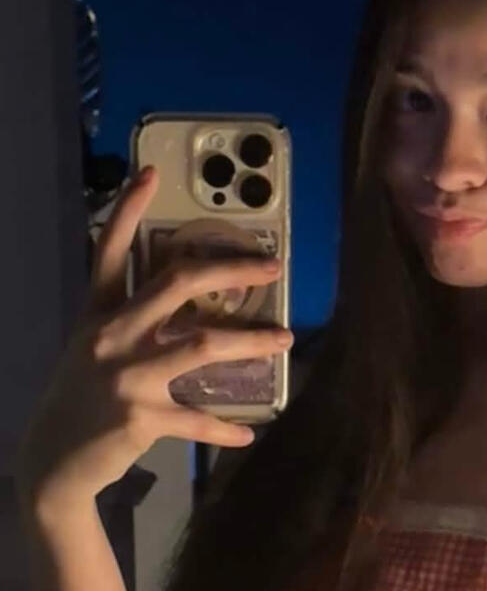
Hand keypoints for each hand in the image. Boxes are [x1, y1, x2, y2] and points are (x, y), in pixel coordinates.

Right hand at [12, 165, 292, 512]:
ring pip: (203, 345)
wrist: (52, 463)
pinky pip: (197, 420)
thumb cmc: (80, 395)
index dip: (129, 210)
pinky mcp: (142, 417)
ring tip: (285, 339)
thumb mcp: (94, 347)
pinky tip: (248, 433)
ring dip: (252, 341)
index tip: (151, 174)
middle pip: (178, 284)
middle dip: (231, 269)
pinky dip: (224, 429)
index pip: (110, 252)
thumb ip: (131, 319)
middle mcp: (113, 335)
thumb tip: (185, 299)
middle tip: (273, 266)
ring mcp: (128, 376)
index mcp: (99, 314)